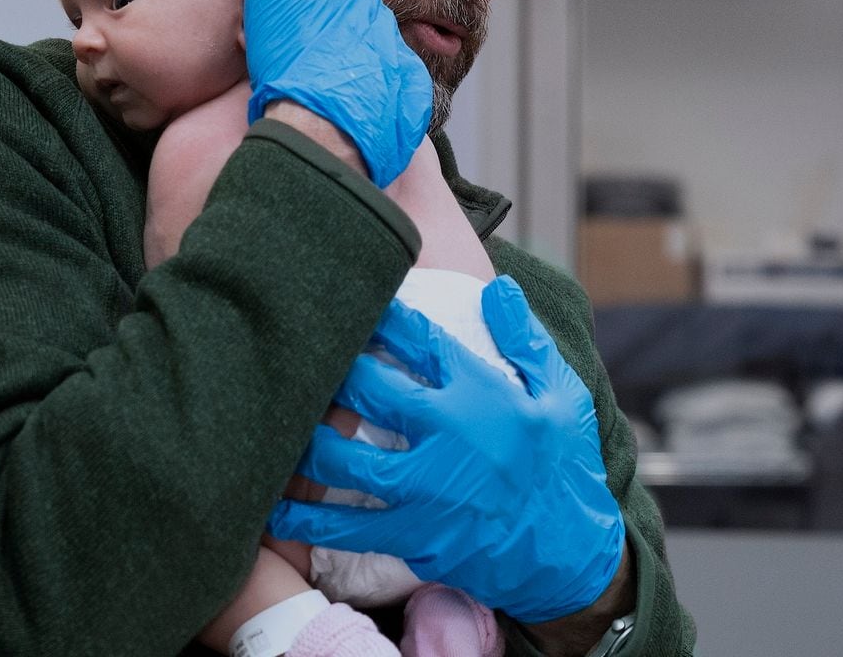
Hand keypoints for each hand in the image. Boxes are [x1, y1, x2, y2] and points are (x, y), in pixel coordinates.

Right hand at [244, 0, 431, 186]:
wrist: (320, 129)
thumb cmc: (290, 56)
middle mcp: (378, 15)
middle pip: (359, 2)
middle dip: (338, 13)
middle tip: (306, 39)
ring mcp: (394, 54)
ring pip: (372, 41)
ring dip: (352, 51)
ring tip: (320, 75)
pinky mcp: (405, 92)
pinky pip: (392, 81)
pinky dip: (372, 86)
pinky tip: (347, 100)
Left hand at [267, 276, 624, 622]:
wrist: (569, 554)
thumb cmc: (562, 467)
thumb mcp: (560, 395)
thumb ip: (525, 340)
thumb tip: (497, 288)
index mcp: (482, 395)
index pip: (420, 341)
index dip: (381, 317)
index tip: (352, 299)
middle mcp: (449, 438)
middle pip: (371, 391)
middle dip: (332, 369)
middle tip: (300, 352)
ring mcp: (427, 490)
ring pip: (347, 459)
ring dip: (307, 440)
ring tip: (277, 421)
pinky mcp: (415, 534)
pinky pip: (348, 526)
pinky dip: (306, 518)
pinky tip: (273, 506)